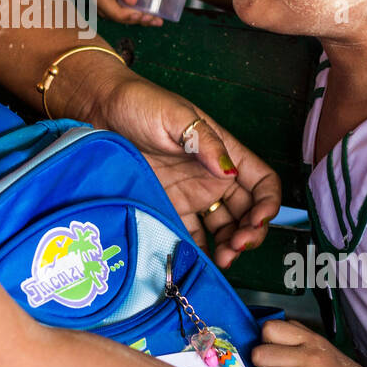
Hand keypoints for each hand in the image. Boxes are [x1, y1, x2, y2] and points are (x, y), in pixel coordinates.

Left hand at [92, 75, 280, 267]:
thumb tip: (229, 171)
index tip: (257, 220)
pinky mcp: (166, 208)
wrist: (98, 111)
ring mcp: (190, 195)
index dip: (268, 204)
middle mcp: (211, 177)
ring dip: (228, 247)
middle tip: (236, 248)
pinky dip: (197, 252)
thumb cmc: (140, 103)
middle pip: (246, 212)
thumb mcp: (176, 115)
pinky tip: (196, 263)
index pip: (261, 182)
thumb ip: (205, 141)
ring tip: (221, 261)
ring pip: (222, 229)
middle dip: (248, 234)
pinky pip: (189, 236)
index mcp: (223, 152)